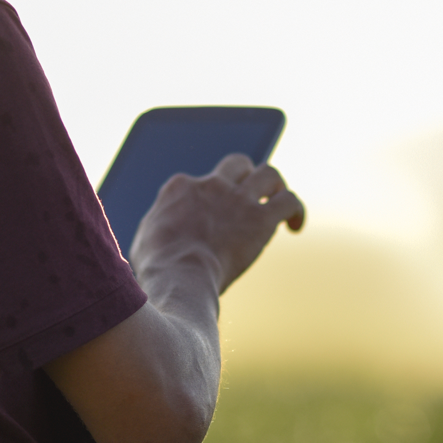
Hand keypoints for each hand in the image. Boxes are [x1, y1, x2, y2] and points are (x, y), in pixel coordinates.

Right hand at [129, 154, 304, 294]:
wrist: (180, 278)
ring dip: (276, 186)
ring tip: (278, 202)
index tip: (212, 218)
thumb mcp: (145, 240)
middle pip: (237, 163)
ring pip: (269, 173)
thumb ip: (159, 227)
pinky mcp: (261, 218)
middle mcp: (210, 184)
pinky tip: (295, 226)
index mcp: (180, 187)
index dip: (209, 197)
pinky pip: (289, 201)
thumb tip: (161, 233)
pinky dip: (296, 210)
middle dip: (247, 175)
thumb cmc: (158, 268)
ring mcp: (237, 198)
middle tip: (251, 196)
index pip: (200, 180)